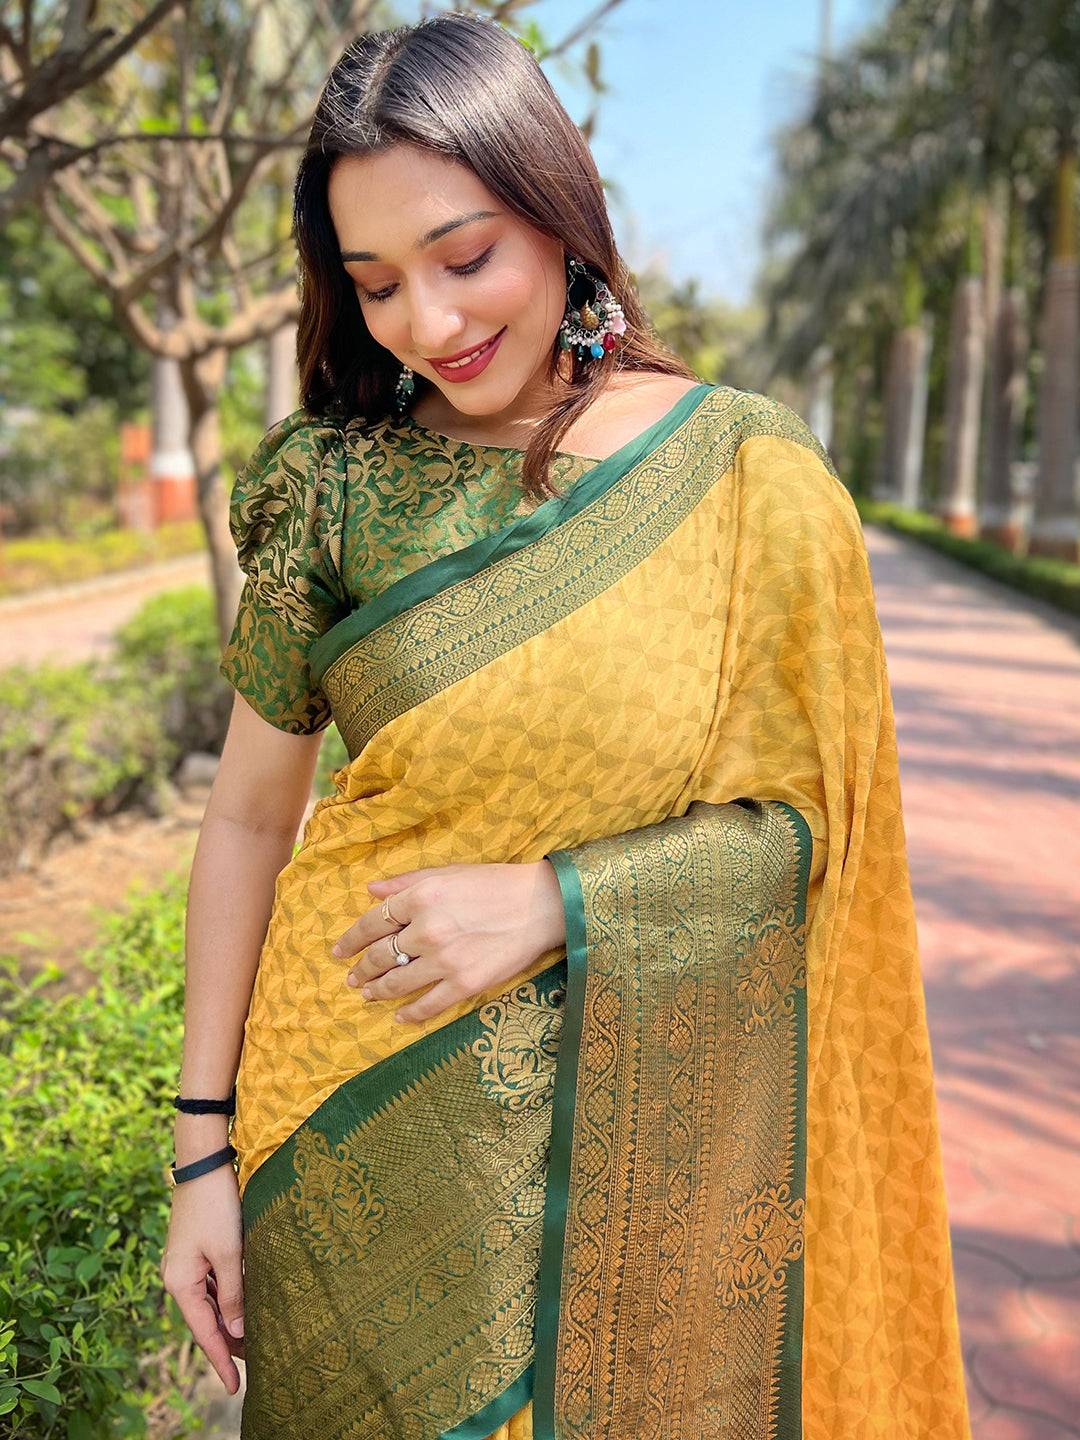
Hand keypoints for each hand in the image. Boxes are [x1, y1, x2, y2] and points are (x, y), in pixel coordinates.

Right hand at [160, 1165, 245, 1393]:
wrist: (203, 1162)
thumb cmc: (216, 1205)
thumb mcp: (229, 1252)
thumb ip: (234, 1294)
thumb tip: (238, 1332)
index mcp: (180, 1283)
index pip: (204, 1333)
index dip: (221, 1361)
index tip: (233, 1388)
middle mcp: (178, 1277)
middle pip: (206, 1320)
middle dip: (228, 1343)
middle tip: (255, 1366)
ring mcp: (186, 1263)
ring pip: (210, 1303)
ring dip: (230, 1321)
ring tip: (255, 1342)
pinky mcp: (196, 1249)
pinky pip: (212, 1284)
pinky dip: (228, 1299)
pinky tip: (245, 1305)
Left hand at [331, 861, 566, 1024]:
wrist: (540, 905)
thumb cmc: (494, 883)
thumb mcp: (448, 872)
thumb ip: (406, 882)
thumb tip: (370, 891)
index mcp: (421, 897)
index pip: (372, 922)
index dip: (351, 939)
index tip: (339, 950)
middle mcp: (427, 929)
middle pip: (380, 955)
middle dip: (361, 969)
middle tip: (352, 977)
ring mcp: (445, 960)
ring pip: (397, 982)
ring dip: (377, 991)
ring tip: (367, 994)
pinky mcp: (465, 983)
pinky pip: (427, 1005)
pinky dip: (409, 1013)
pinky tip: (400, 1016)